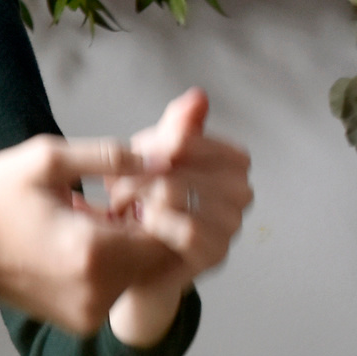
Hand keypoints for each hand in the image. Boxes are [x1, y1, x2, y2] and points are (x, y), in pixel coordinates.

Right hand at [0, 134, 187, 337]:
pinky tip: (77, 245)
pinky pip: (115, 289)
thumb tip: (160, 156)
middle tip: (107, 202)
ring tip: (87, 222)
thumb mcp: (45, 160)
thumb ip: (108, 156)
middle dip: (144, 227)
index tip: (128, 189)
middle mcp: (98, 290)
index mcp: (94, 250)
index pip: (169, 232)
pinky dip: (109, 268)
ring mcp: (89, 312)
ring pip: (138, 274)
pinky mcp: (81, 321)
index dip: (159, 206)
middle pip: (157, 256)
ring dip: (127, 247)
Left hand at [101, 89, 252, 345]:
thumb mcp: (155, 157)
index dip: (155, 145)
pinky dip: (153, 221)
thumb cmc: (146, 202)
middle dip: (139, 170)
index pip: (192, 139)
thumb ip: (178, 128)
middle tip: (115, 180)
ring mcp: (231, 225)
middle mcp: (242, 192)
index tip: (132, 155)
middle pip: (182, 164)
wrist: (133, 261)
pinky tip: (134, 222)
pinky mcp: (215, 254)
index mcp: (233, 163)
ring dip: (138, 195)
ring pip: (178, 192)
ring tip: (118, 202)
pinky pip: (185, 229)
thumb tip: (199, 94)